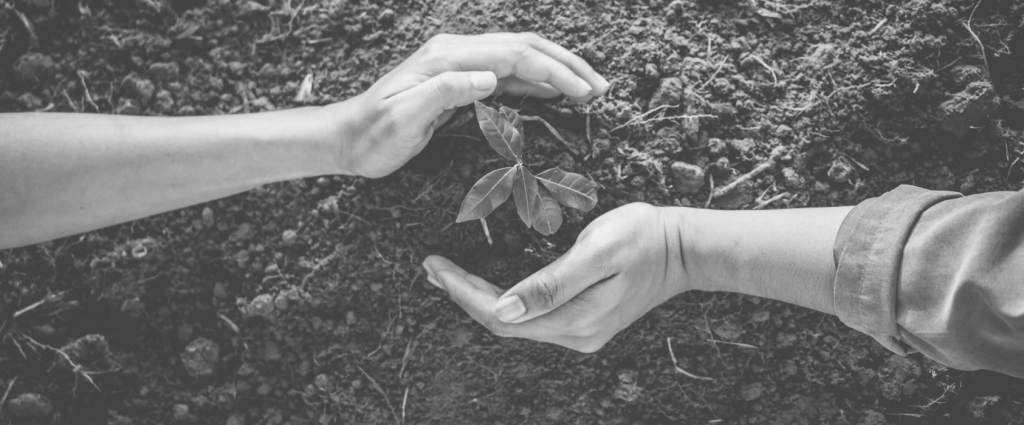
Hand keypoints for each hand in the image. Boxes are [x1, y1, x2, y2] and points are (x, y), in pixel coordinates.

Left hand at [321, 32, 610, 177]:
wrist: (346, 139)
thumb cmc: (373, 137)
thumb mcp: (404, 119)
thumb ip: (446, 92)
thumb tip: (490, 77)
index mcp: (448, 56)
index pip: (515, 55)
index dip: (554, 71)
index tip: (585, 92)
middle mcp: (457, 51)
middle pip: (525, 47)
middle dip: (567, 65)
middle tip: (601, 88)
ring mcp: (459, 63)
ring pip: (520, 57)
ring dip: (557, 70)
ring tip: (590, 89)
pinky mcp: (460, 79)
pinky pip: (508, 75)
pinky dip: (537, 82)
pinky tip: (556, 95)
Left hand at [421, 203, 687, 352]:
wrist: (685, 248)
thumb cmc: (643, 237)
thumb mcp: (597, 251)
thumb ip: (551, 282)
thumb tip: (503, 307)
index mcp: (574, 319)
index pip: (501, 315)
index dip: (463, 292)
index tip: (435, 266)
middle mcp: (574, 334)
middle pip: (503, 323)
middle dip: (463, 296)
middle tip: (431, 268)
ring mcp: (580, 331)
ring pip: (516, 323)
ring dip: (479, 300)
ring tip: (447, 276)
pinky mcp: (584, 321)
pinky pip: (532, 318)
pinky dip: (502, 301)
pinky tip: (487, 287)